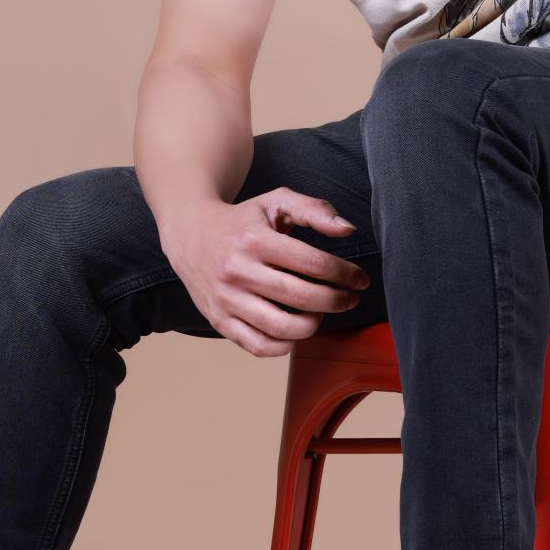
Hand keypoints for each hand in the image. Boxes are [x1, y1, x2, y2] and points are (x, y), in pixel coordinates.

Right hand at [161, 189, 371, 357]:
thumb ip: (314, 210)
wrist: (190, 233)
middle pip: (302, 298)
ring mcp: (227, 300)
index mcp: (254, 240)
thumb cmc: (241, 220)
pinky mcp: (219, 321)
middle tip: (349, 298)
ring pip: (283, 328)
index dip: (345, 274)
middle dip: (336, 301)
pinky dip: (285, 346)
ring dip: (314, 325)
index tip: (359, 279)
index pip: (313, 263)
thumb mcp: (275, 202)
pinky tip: (296, 330)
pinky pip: (259, 346)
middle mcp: (238, 271)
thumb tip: (347, 230)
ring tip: (321, 312)